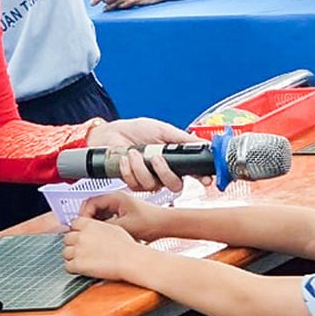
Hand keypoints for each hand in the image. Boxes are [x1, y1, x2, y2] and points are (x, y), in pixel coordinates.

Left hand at [64, 217, 145, 280]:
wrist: (130, 260)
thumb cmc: (126, 245)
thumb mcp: (111, 228)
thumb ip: (96, 227)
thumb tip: (88, 229)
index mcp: (88, 224)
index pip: (73, 224)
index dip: (77, 232)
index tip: (82, 238)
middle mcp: (80, 235)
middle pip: (67, 239)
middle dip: (74, 245)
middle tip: (84, 251)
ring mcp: (77, 250)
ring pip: (66, 253)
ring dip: (73, 257)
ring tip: (86, 261)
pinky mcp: (77, 264)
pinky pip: (67, 266)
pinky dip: (74, 269)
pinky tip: (84, 269)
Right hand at [78, 191, 164, 240]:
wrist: (165, 224)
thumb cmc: (150, 222)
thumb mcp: (123, 226)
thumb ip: (104, 227)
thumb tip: (89, 230)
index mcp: (115, 197)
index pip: (90, 202)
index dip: (83, 215)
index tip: (81, 226)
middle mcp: (116, 199)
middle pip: (93, 207)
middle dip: (88, 219)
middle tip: (85, 231)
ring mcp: (119, 206)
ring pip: (100, 213)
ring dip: (96, 223)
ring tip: (96, 235)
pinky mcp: (123, 213)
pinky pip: (107, 218)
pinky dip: (104, 225)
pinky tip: (106, 235)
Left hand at [87, 118, 206, 191]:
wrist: (110, 134)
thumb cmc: (134, 130)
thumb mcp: (161, 129)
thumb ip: (181, 138)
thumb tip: (202, 143)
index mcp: (173, 159)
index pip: (193, 172)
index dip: (201, 178)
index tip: (204, 179)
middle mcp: (163, 172)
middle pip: (175, 185)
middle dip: (165, 173)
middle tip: (156, 158)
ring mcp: (148, 179)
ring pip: (153, 185)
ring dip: (141, 168)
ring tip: (134, 152)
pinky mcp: (133, 183)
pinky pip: (136, 184)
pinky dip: (129, 170)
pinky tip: (126, 159)